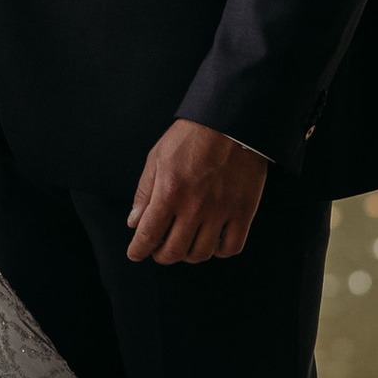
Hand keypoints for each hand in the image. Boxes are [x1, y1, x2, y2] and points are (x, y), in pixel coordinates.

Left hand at [126, 119, 267, 265]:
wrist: (230, 121)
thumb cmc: (190, 137)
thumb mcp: (157, 157)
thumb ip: (145, 192)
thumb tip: (134, 223)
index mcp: (169, 192)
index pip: (149, 235)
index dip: (139, 250)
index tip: (136, 254)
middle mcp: (195, 206)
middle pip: (174, 251)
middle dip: (161, 255)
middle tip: (159, 249)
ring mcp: (221, 211)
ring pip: (201, 254)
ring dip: (188, 255)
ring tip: (184, 244)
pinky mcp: (243, 211)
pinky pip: (231, 247)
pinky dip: (219, 251)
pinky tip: (212, 241)